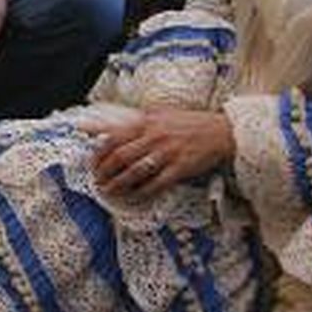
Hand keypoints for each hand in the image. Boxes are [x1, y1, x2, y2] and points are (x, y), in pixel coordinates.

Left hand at [89, 109, 235, 199]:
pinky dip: (143, 191)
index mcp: (147, 121)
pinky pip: (157, 183)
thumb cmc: (187, 123)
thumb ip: (132, 121)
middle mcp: (155, 136)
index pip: (114, 135)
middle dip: (105, 170)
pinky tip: (133, 197)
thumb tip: (100, 126)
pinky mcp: (181, 167)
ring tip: (108, 191)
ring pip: (136, 171)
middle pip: (121, 155)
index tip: (90, 162)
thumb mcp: (158, 114)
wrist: (220, 131)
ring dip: (119, 183)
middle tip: (97, 179)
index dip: (99, 151)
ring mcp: (168, 152)